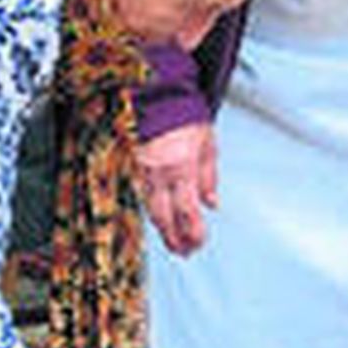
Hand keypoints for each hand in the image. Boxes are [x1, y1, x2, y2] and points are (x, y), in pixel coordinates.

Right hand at [137, 122, 216, 254]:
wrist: (158, 94)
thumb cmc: (187, 116)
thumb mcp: (208, 145)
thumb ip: (209, 177)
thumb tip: (211, 205)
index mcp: (182, 169)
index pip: (187, 212)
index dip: (193, 233)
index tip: (199, 245)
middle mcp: (160, 174)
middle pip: (164, 218)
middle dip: (174, 239)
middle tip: (185, 253)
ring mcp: (144, 171)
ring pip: (151, 209)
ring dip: (164, 229)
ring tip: (174, 243)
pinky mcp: (135, 166)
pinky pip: (144, 195)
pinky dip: (154, 211)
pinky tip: (161, 219)